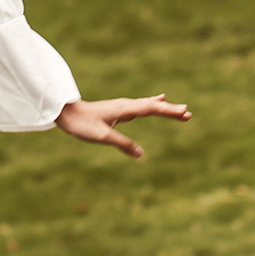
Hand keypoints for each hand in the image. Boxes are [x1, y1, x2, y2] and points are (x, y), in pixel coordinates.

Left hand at [54, 94, 189, 159]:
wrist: (66, 113)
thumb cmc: (82, 124)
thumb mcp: (102, 137)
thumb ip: (121, 144)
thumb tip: (140, 154)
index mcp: (124, 109)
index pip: (151, 109)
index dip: (168, 111)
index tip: (184, 114)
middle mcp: (126, 105)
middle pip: (153, 106)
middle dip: (170, 110)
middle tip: (188, 113)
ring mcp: (123, 106)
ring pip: (148, 105)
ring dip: (164, 108)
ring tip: (179, 109)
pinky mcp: (119, 110)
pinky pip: (141, 106)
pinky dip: (153, 104)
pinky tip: (157, 101)